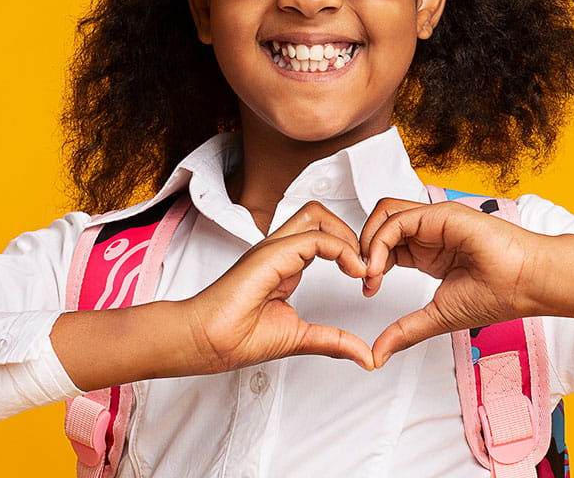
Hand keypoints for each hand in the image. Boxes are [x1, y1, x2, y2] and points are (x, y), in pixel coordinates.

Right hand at [181, 202, 374, 372]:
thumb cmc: (235, 338)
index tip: (366, 281)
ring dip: (347, 236)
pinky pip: (314, 238)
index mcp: (283, 265)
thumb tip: (365, 356)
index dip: (350, 252)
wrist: (206, 342)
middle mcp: (278, 251)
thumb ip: (333, 341)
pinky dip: (341, 250)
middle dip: (351, 233)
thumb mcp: (300, 338)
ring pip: (318, 215)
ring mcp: (273, 250)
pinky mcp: (271, 255)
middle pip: (320, 215)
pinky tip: (352, 271)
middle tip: (367, 266)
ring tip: (361, 267)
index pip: (321, 236)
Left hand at [359, 197, 545, 366]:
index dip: (368, 264)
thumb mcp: (437, 317)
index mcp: (427, 252)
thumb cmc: (496, 296)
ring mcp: (433, 221)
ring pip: (384, 213)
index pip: (383, 245)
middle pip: (378, 224)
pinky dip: (380, 241)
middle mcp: (427, 233)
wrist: (527, 284)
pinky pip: (398, 219)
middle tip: (364, 279)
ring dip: (368, 240)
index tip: (368, 290)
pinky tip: (380, 267)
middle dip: (361, 249)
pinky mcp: (440, 215)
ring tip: (370, 272)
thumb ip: (405, 331)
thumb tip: (378, 356)